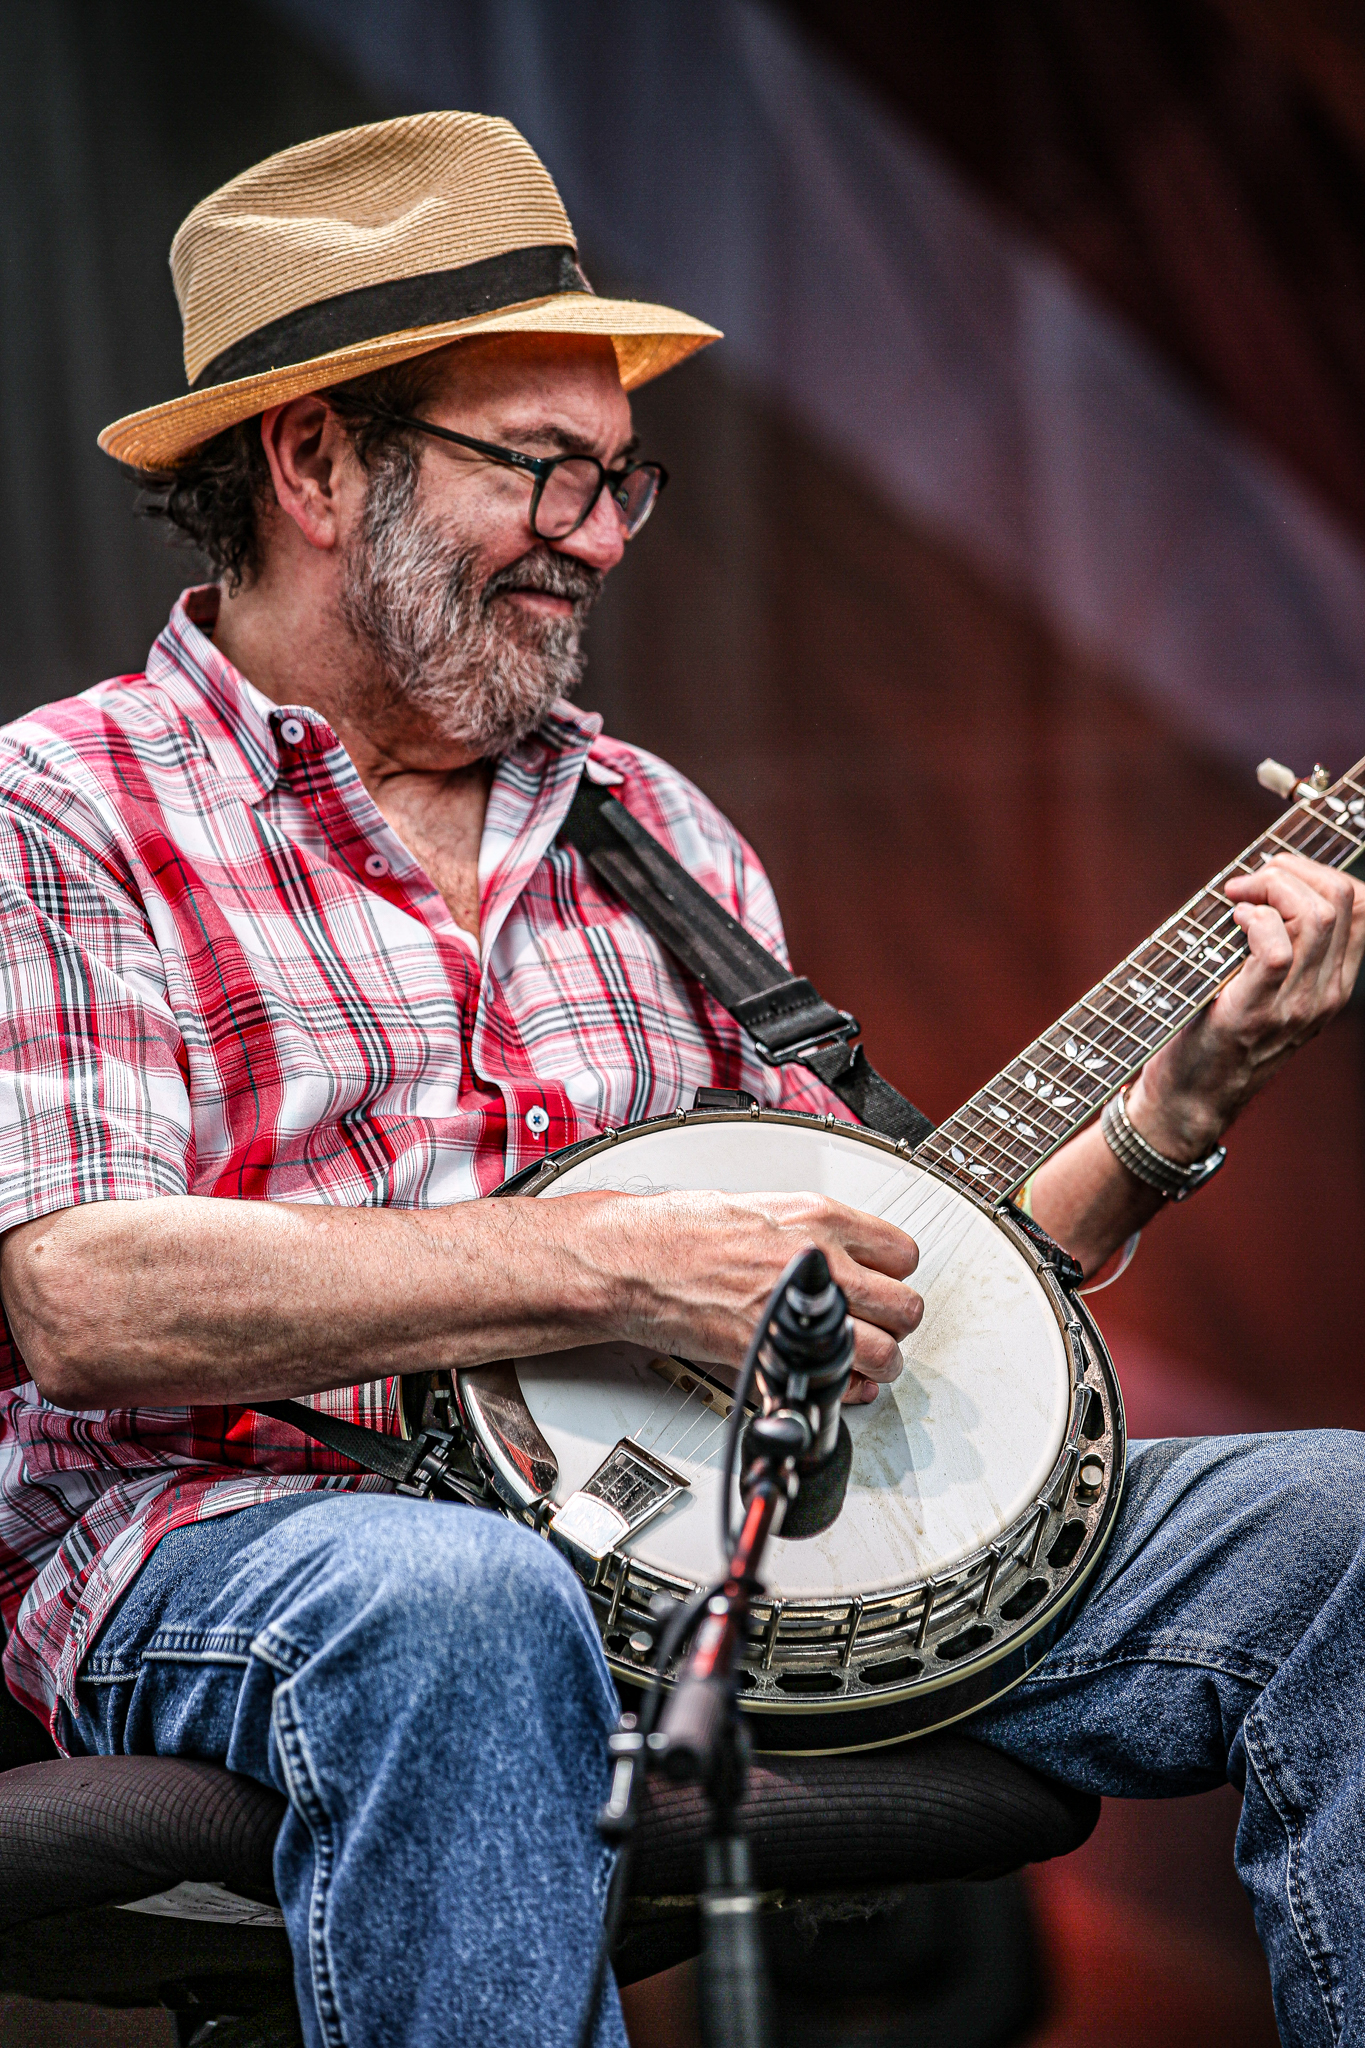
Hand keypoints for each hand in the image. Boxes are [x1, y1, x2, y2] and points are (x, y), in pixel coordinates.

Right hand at [561, 1188, 921, 1404]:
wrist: (632, 1259)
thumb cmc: (679, 1230)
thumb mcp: (762, 1205)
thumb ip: (813, 1232)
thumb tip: (843, 1255)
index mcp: (819, 1219)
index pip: (904, 1253)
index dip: (895, 1275)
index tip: (881, 1284)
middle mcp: (818, 1264)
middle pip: (905, 1308)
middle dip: (896, 1324)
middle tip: (877, 1328)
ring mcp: (796, 1312)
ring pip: (885, 1354)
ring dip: (879, 1365)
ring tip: (861, 1362)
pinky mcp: (771, 1354)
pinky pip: (835, 1388)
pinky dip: (840, 1395)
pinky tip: (828, 1382)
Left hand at [1132, 852, 1364, 1157]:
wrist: (1190, 1099)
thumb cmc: (1217, 1034)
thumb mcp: (1268, 989)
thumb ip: (1282, 946)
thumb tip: (1266, 880)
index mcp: (1334, 984)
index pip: (1363, 905)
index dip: (1319, 872)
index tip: (1275, 874)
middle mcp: (1326, 994)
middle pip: (1341, 900)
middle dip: (1291, 871)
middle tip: (1248, 881)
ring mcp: (1297, 1005)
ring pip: (1316, 916)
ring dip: (1271, 887)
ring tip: (1238, 897)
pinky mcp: (1258, 1010)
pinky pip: (1276, 948)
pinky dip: (1254, 920)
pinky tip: (1232, 921)